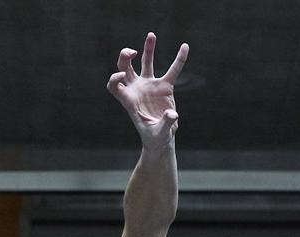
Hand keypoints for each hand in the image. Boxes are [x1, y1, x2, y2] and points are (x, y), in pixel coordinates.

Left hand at [106, 32, 187, 148]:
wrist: (161, 138)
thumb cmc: (155, 137)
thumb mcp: (158, 133)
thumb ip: (164, 123)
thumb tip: (172, 114)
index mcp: (129, 101)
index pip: (114, 85)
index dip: (114, 77)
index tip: (121, 75)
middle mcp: (137, 89)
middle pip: (125, 68)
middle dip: (124, 58)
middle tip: (132, 52)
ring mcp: (149, 86)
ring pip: (145, 63)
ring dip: (147, 49)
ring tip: (151, 35)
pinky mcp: (164, 86)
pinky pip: (172, 71)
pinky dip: (179, 60)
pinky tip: (185, 47)